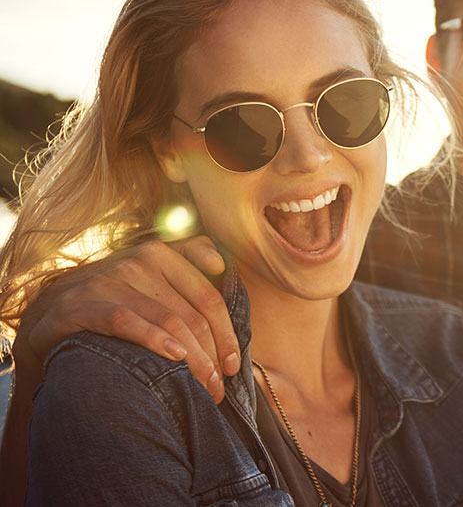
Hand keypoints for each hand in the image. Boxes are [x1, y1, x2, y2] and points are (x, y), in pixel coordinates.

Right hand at [13, 237, 238, 403]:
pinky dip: (154, 340)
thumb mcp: (150, 274)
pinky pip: (126, 322)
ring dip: (192, 360)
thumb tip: (221, 262)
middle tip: (220, 388)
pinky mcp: (82, 303)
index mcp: (161, 253)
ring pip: (166, 321)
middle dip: (212, 356)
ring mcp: (108, 279)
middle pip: (190, 314)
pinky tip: (175, 358)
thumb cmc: (115, 297)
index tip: (235, 364)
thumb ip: (188, 259)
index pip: (207, 297)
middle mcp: (137, 260)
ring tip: (205, 389)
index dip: (227, 332)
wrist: (48, 311)